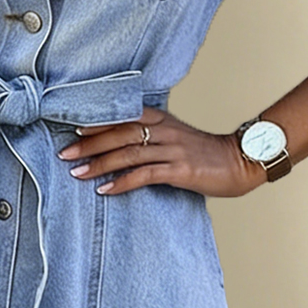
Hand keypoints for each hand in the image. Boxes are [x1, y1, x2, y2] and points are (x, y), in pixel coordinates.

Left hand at [57, 106, 265, 197]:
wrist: (241, 161)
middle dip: (90, 144)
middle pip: (120, 133)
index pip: (123, 116)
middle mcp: (165, 131)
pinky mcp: (180, 169)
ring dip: (100, 164)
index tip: (73, 129)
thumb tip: (123, 145)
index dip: (97, 122)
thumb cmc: (208, 154)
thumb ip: (153, 137)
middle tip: (66, 154)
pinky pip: (144, 174)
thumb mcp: (178, 137)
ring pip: (128, 153)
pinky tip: (105, 190)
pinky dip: (122, 182)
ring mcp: (173, 149)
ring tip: (77, 173)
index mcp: (163, 120)